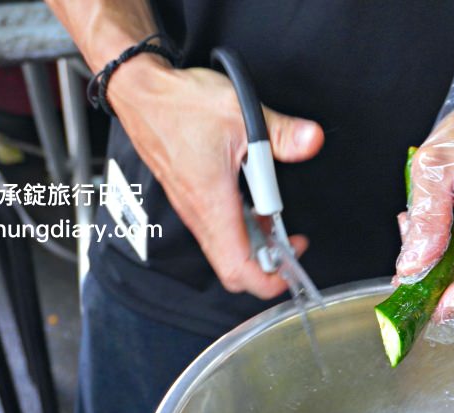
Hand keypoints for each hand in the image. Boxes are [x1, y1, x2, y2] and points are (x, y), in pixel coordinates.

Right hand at [109, 55, 324, 297]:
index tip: (294, 259)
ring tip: (277, 222)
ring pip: (226, 251)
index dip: (271, 279)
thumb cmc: (180, 104)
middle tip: (290, 243)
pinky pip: (218, 231)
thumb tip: (312, 141)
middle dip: (268, 266)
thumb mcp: (242, 113)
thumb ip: (283, 133)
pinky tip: (256, 205)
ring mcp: (192, 210)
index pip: (239, 270)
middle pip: (233, 270)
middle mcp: (199, 215)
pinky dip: (242, 228)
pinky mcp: (190, 200)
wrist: (141, 93)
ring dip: (256, 245)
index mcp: (212, 204)